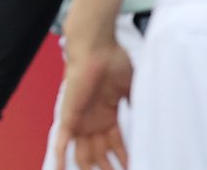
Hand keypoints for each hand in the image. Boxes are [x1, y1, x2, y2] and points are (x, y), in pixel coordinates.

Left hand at [55, 38, 131, 169]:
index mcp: (107, 114)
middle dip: (108, 168)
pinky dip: (60, 160)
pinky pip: (61, 144)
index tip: (132, 166)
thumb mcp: (129, 86)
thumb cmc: (112, 60)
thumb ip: (135, 102)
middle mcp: (93, 120)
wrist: (96, 48)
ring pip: (83, 154)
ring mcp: (81, 121)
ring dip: (91, 168)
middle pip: (100, 153)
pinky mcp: (69, 119)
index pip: (115, 143)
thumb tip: (145, 114)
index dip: (123, 157)